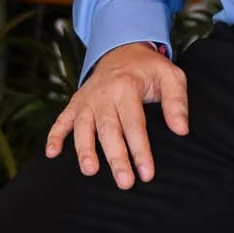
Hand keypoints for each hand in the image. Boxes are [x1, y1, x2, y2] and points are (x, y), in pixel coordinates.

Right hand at [44, 43, 188, 187]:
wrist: (122, 50)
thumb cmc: (149, 69)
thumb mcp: (171, 76)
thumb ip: (177, 102)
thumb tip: (181, 130)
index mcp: (127, 88)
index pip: (135, 124)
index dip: (140, 150)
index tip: (146, 173)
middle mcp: (103, 95)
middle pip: (109, 130)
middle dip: (116, 157)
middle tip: (124, 182)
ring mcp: (86, 100)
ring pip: (83, 128)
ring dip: (84, 150)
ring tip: (90, 171)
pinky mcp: (75, 104)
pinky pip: (61, 120)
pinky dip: (54, 136)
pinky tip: (51, 154)